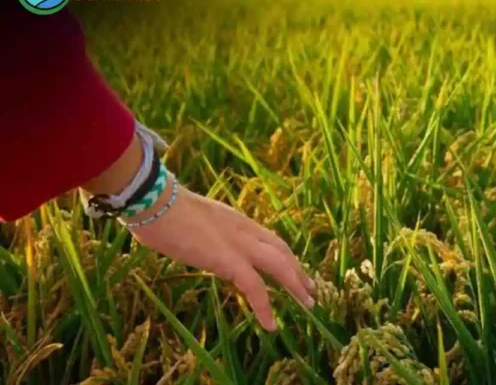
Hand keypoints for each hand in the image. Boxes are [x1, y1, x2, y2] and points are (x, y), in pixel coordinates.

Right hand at [123, 184, 314, 330]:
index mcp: (235, 219)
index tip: (291, 266)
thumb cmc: (159, 208)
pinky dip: (265, 307)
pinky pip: (256, 288)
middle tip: (310, 288)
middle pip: (281, 250)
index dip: (281, 253)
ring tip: (308, 304)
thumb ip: (200, 231)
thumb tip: (190, 240)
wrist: (154, 202)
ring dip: (296, 285)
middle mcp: (244, 229)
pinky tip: (271, 325)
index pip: (267, 237)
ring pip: (280, 266)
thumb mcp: (189, 220)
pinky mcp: (229, 260)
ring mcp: (239, 244)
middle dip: (297, 269)